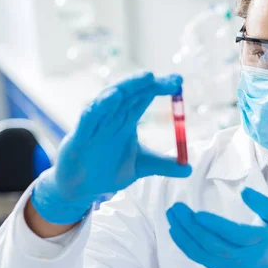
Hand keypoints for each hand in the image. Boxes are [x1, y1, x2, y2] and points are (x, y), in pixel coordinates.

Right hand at [32, 73, 191, 224]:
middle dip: (147, 83)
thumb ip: (164, 166)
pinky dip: (99, 108)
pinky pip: (88, 119)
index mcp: (126, 120)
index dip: (159, 87)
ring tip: (143, 78)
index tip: (178, 82)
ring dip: (126, 88)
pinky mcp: (78, 137)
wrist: (81, 189)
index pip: (144, 97)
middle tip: (168, 79)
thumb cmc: (108, 170)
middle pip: (129, 94)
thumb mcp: (142, 166)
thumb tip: (189, 168)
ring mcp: (95, 126)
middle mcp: (111, 118)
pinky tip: (110, 99)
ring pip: (110, 101)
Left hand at [166, 188, 267, 267]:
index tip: (198, 213)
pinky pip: (199, 258)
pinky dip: (185, 245)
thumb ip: (263, 203)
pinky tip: (175, 231)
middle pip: (214, 245)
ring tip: (171, 216)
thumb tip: (244, 191)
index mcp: (260, 242)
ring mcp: (230, 267)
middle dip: (192, 228)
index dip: (216, 226)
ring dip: (184, 235)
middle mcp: (244, 258)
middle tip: (177, 208)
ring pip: (203, 253)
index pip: (236, 235)